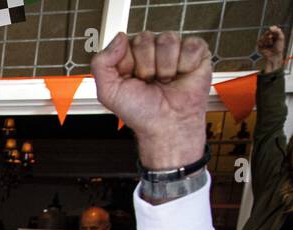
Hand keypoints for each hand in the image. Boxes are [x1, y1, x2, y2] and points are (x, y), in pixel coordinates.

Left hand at [92, 31, 210, 170]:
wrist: (166, 125)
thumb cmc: (140, 111)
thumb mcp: (108, 91)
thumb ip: (101, 63)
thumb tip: (119, 37)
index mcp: (130, 55)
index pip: (125, 41)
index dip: (127, 63)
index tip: (130, 80)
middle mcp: (151, 50)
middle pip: (146, 39)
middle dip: (146, 67)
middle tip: (149, 83)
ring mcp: (174, 49)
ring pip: (168, 40)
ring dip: (165, 67)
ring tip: (165, 81)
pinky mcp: (196, 52)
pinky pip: (191, 45)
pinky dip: (185, 65)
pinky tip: (182, 76)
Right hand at [258, 25, 285, 74]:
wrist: (273, 56)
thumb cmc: (279, 48)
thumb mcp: (281, 37)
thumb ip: (277, 31)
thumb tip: (270, 27)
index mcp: (275, 35)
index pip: (272, 29)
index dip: (272, 29)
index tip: (272, 30)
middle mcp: (269, 37)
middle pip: (266, 32)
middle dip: (269, 36)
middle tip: (271, 40)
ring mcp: (264, 41)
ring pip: (262, 37)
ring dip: (266, 41)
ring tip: (269, 45)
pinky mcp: (260, 45)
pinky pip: (259, 41)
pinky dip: (262, 43)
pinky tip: (265, 46)